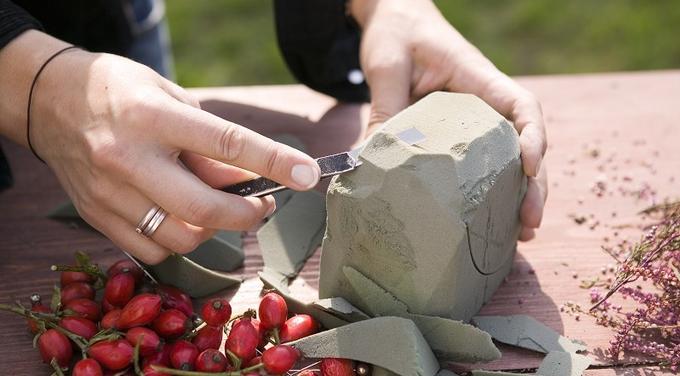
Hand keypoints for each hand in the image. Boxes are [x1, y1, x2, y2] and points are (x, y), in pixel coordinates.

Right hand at [0, 31, 319, 263]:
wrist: (50, 101)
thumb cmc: (120, 92)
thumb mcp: (170, 96)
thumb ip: (207, 139)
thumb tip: (246, 178)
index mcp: (152, 117)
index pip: (226, 143)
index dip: (273, 162)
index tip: (307, 175)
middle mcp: (128, 158)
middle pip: (205, 207)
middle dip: (248, 214)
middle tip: (263, 205)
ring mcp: (110, 193)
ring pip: (182, 237)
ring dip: (214, 229)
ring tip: (218, 208)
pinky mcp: (97, 216)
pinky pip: (153, 249)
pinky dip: (179, 240)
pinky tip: (182, 218)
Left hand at [351, 0, 547, 239]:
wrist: (394, 17)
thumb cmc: (396, 34)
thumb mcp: (386, 67)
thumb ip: (386, 109)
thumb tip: (369, 162)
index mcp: (477, 77)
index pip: (520, 104)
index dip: (533, 136)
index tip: (530, 166)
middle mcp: (485, 100)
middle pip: (525, 142)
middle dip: (533, 183)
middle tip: (530, 222)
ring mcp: (476, 119)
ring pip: (509, 158)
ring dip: (518, 195)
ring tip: (521, 234)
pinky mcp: (460, 134)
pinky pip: (482, 162)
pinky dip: (491, 191)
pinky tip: (490, 221)